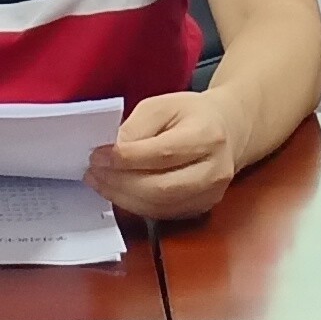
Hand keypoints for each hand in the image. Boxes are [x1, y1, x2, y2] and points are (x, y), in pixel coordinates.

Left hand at [89, 90, 243, 221]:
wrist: (228, 130)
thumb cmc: (192, 114)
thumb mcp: (162, 105)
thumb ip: (136, 127)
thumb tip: (111, 152)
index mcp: (207, 135)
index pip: (162, 154)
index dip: (126, 159)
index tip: (97, 156)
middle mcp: (214, 170)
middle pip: (160, 187)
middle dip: (119, 183)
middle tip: (92, 173)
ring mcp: (210, 194)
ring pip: (159, 206)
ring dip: (123, 197)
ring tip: (99, 183)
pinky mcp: (201, 208)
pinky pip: (162, 214)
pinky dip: (135, 205)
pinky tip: (117, 192)